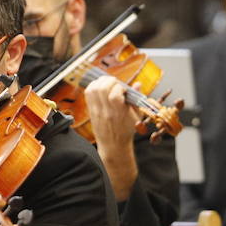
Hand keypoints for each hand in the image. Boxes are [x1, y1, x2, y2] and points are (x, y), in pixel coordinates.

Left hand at [84, 75, 140, 200]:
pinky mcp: (91, 110)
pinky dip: (93, 86)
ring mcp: (96, 111)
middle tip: (115, 84)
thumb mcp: (136, 116)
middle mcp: (106, 111)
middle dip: (110, 81)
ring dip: (101, 81)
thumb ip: (136, 99)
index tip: (124, 90)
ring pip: (93, 89)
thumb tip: (138, 84)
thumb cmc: (126, 130)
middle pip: (102, 89)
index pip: (114, 95)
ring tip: (108, 83)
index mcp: (119, 113)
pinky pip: (88, 93)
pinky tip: (101, 87)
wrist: (113, 145)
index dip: (119, 87)